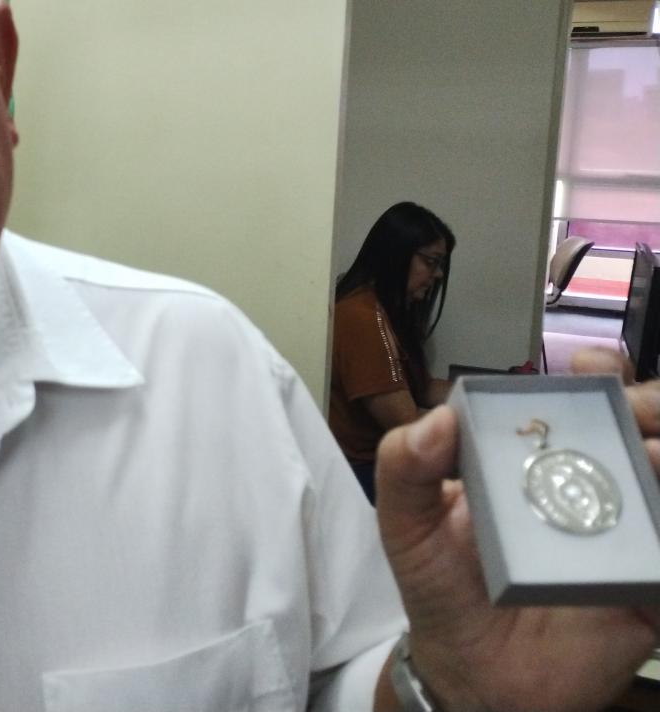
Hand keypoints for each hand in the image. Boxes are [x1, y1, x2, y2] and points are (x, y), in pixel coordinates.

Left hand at [375, 352, 659, 711]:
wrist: (470, 675)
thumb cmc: (440, 588)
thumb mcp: (407, 526)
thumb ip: (406, 469)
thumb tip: (437, 419)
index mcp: (536, 459)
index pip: (578, 399)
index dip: (597, 371)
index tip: (590, 366)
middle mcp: (591, 485)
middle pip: (641, 427)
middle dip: (648, 404)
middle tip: (637, 411)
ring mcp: (627, 534)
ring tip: (653, 456)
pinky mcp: (651, 590)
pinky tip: (654, 526)